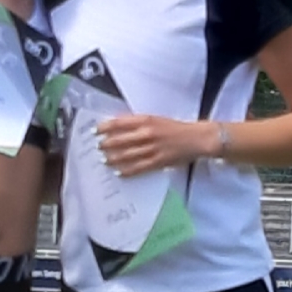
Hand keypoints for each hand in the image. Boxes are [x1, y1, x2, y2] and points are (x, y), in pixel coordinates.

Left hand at [92, 112, 214, 176]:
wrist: (196, 138)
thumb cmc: (176, 128)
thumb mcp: (156, 119)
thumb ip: (139, 123)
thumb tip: (120, 128)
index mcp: (146, 120)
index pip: (119, 123)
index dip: (105, 127)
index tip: (96, 131)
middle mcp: (146, 134)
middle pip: (119, 141)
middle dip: (106, 145)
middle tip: (98, 147)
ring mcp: (151, 149)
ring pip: (126, 155)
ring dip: (113, 158)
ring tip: (105, 160)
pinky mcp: (157, 162)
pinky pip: (137, 168)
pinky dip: (126, 171)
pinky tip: (118, 172)